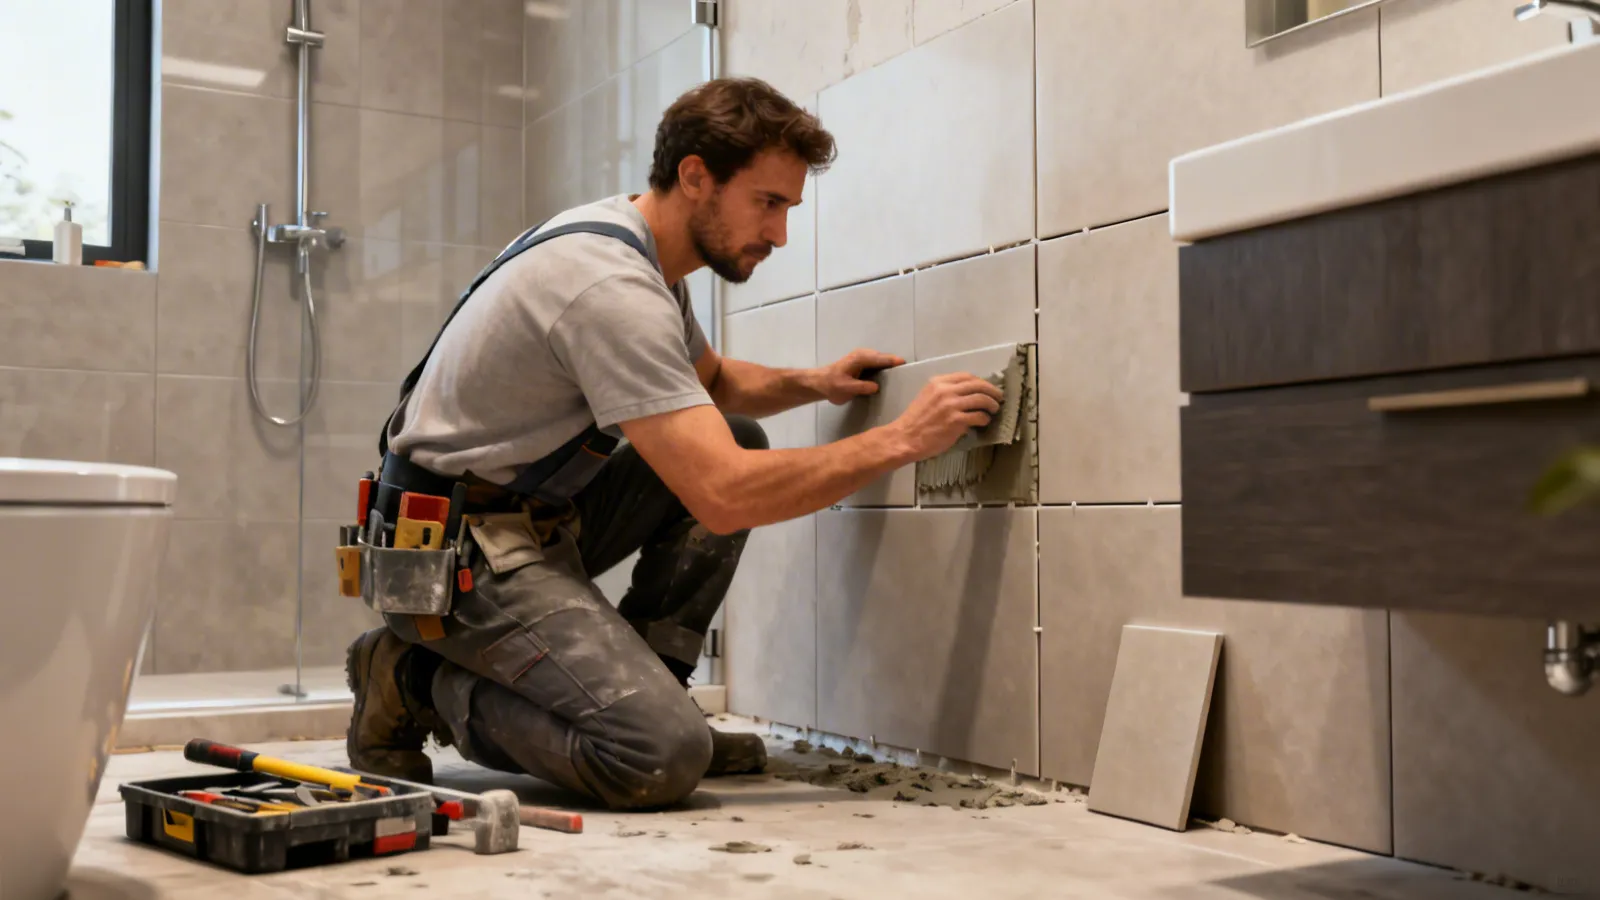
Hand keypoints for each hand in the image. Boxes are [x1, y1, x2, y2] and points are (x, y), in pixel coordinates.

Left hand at [815, 348, 905, 404]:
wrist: (820, 383)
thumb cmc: (832, 385)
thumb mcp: (846, 388)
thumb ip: (861, 387)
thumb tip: (876, 387)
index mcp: (860, 358)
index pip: (880, 358)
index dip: (892, 361)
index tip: (904, 363)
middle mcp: (863, 355)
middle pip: (883, 358)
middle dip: (895, 363)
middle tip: (909, 371)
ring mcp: (864, 358)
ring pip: (881, 361)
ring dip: (891, 366)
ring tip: (904, 375)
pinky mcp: (864, 364)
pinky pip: (878, 364)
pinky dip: (885, 368)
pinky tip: (891, 378)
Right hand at [888, 373, 1003, 461]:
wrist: (905, 438)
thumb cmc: (916, 420)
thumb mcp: (927, 397)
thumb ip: (944, 392)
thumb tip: (967, 394)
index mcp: (938, 382)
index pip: (966, 376)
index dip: (980, 381)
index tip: (987, 387)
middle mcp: (945, 390)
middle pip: (978, 385)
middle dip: (992, 390)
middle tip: (998, 397)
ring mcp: (952, 405)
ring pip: (981, 399)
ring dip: (992, 404)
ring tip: (994, 410)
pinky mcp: (956, 421)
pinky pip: (979, 416)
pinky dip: (985, 419)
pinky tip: (984, 422)